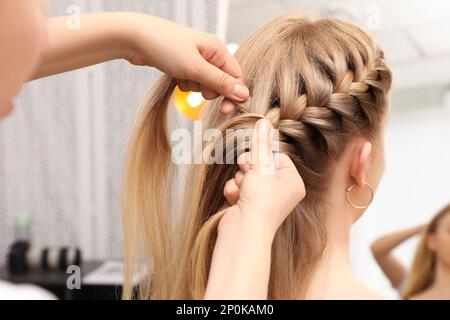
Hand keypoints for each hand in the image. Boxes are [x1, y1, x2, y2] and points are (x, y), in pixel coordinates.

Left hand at [122, 13, 247, 113]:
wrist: (134, 37)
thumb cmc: (165, 47)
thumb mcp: (195, 68)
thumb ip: (220, 82)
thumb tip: (244, 94)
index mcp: (217, 49)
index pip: (235, 76)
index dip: (232, 94)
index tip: (225, 110)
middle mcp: (209, 53)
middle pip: (220, 82)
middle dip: (208, 89)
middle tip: (194, 83)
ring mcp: (196, 59)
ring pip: (205, 84)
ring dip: (194, 87)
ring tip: (181, 75)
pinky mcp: (184, 65)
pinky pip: (192, 82)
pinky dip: (185, 84)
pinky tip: (175, 76)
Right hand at [221, 119, 305, 236]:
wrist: (244, 231)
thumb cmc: (260, 201)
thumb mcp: (261, 166)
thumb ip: (260, 144)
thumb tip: (264, 121)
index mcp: (293, 182)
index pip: (277, 156)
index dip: (263, 154)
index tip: (255, 156)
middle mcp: (281, 191)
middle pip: (261, 164)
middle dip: (249, 166)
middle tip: (246, 169)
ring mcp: (265, 200)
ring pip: (247, 175)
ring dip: (240, 179)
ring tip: (243, 189)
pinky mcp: (249, 205)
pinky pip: (239, 187)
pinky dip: (235, 190)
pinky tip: (236, 198)